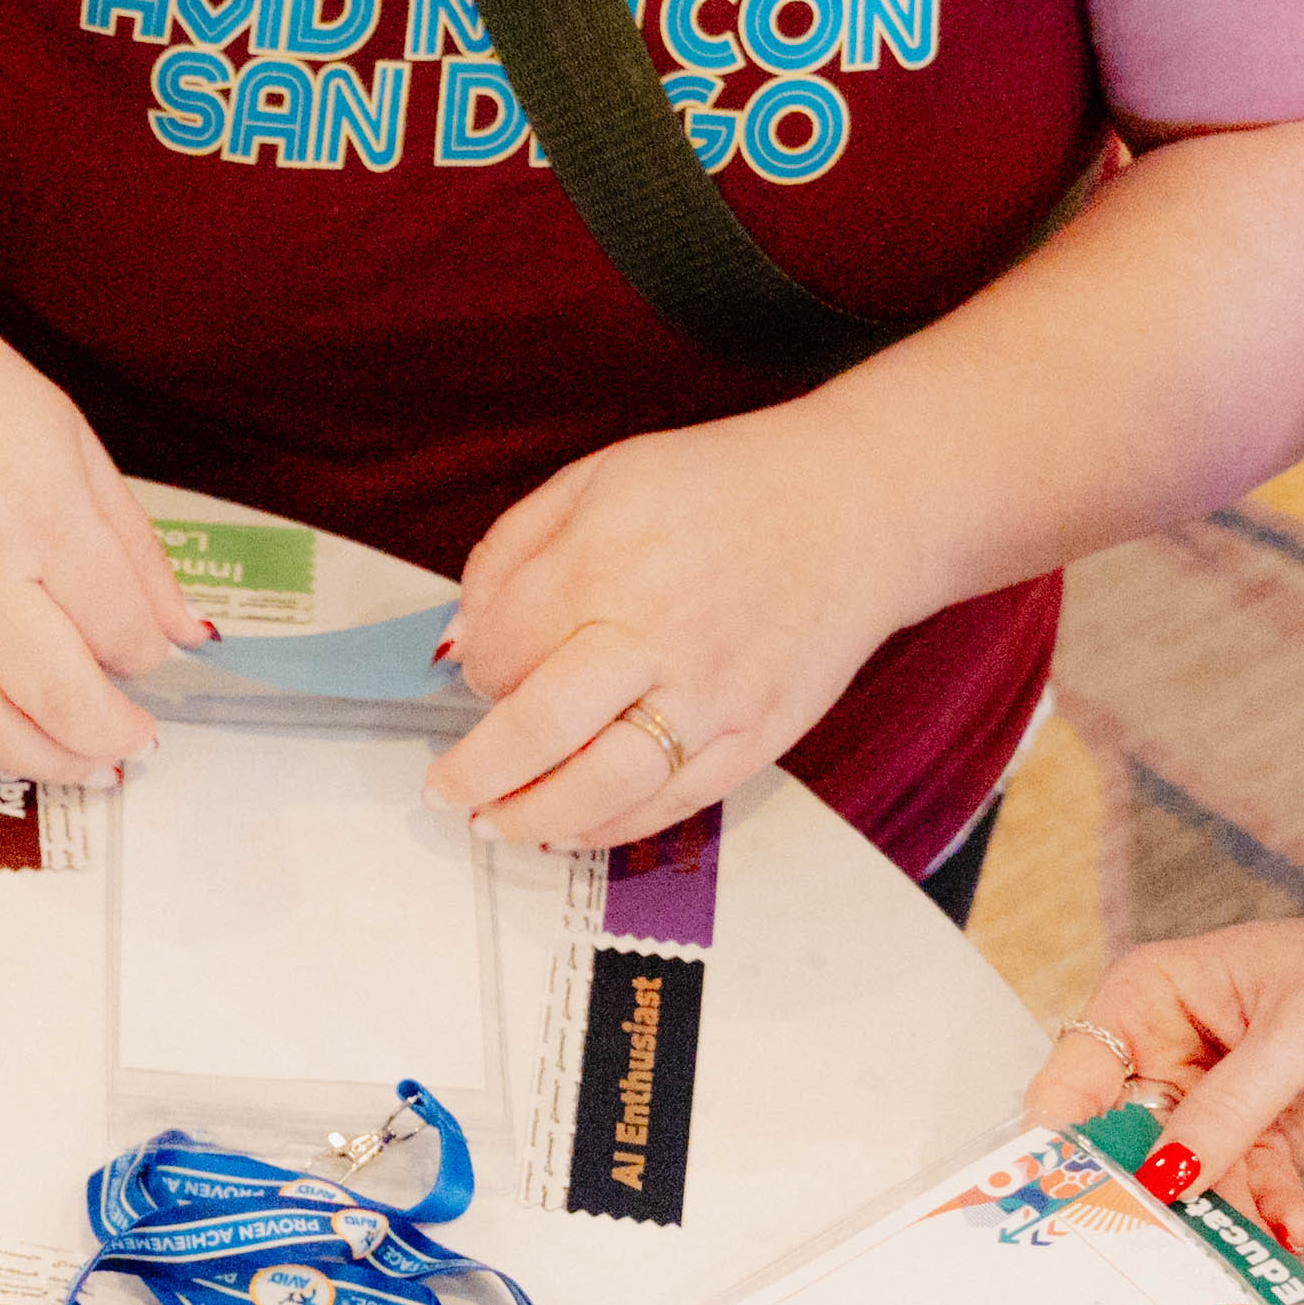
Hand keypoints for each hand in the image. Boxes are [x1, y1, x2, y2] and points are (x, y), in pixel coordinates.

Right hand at [0, 285, 194, 783]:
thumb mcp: (68, 438)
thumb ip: (132, 544)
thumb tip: (185, 629)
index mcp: (41, 511)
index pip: (121, 628)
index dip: (148, 654)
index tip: (150, 652)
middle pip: (62, 695)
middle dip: (113, 732)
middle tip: (134, 741)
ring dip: (50, 760)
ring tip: (84, 765)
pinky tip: (12, 715)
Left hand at [426, 398, 926, 852]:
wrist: (859, 506)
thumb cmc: (728, 487)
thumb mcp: (601, 477)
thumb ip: (515, 549)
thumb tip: (461, 636)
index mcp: (606, 560)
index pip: (502, 647)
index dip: (475, 670)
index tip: (480, 674)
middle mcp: (655, 634)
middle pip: (536, 729)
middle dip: (474, 770)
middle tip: (444, 788)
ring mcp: (710, 695)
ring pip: (599, 786)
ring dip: (529, 818)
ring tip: (492, 823)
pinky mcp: (756, 737)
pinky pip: (667, 805)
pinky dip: (607, 827)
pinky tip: (568, 826)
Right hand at [1027, 904, 1303, 1254]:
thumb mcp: (1297, 1036)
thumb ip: (1228, 1110)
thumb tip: (1164, 1175)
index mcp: (1148, 1002)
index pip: (1071, 1085)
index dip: (1062, 1149)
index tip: (1072, 1208)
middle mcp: (1167, 1055)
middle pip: (1121, 1149)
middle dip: (1141, 1202)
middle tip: (1154, 1255)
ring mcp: (1213, 1106)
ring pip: (1186, 1186)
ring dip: (1215, 1222)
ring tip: (1245, 1252)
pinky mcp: (1262, 1143)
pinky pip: (1244, 1197)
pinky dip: (1267, 1219)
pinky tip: (1295, 1229)